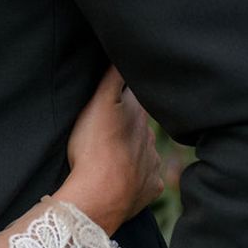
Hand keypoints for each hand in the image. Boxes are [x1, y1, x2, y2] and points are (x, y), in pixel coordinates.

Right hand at [57, 67, 163, 234]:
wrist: (99, 196)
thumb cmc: (94, 148)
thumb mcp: (99, 103)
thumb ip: (113, 77)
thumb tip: (129, 51)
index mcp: (138, 115)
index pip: (135, 97)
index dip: (126, 94)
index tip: (117, 93)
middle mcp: (151, 137)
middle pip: (140, 124)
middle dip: (129, 123)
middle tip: (110, 125)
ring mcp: (152, 164)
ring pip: (144, 151)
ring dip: (132, 150)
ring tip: (112, 154)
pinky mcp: (150, 188)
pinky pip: (146, 179)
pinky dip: (136, 176)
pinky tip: (123, 177)